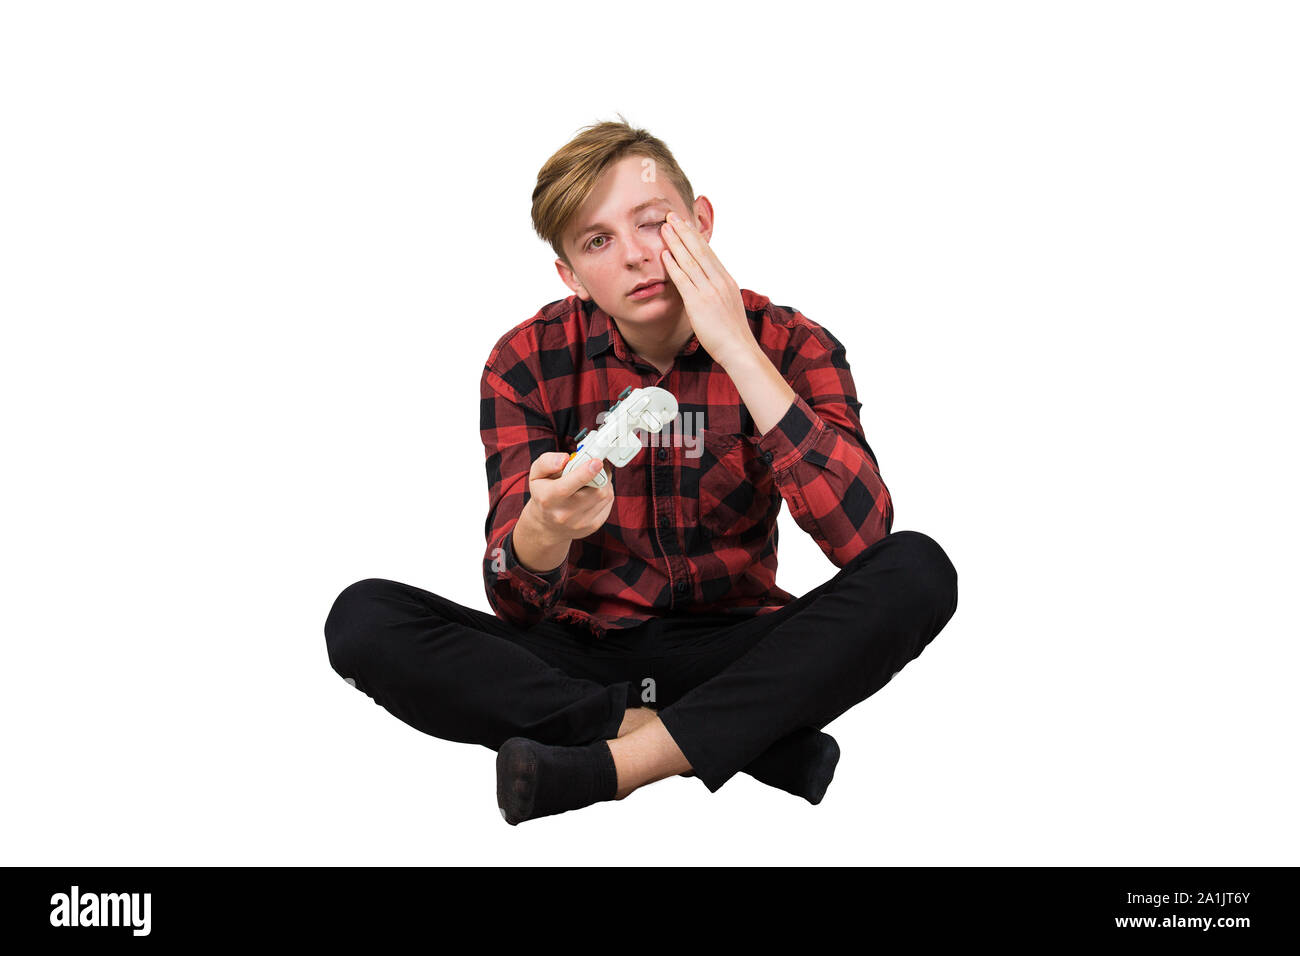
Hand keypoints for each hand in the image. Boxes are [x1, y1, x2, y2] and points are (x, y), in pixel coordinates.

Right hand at [523, 451, 614, 542]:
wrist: (548, 525)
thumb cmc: (543, 494)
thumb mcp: (537, 474)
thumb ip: (547, 462)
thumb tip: (565, 458)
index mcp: (548, 498)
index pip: (565, 488)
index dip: (584, 473)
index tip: (596, 462)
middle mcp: (564, 513)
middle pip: (594, 490)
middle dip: (599, 473)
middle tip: (593, 464)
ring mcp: (581, 522)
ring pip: (605, 494)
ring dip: (603, 481)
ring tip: (591, 478)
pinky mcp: (594, 525)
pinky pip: (608, 502)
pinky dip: (604, 491)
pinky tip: (593, 490)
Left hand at [659, 210, 756, 368]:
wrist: (739, 349)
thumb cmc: (732, 333)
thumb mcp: (728, 306)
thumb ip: (718, 293)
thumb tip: (710, 288)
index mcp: (727, 281)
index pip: (709, 253)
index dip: (695, 237)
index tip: (685, 224)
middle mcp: (719, 281)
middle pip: (699, 250)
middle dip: (684, 231)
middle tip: (671, 216)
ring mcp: (709, 291)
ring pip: (690, 261)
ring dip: (676, 242)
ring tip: (665, 228)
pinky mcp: (699, 303)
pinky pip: (684, 280)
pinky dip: (674, 265)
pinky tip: (664, 254)